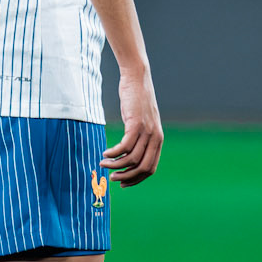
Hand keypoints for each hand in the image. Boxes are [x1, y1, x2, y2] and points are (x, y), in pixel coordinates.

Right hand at [102, 65, 162, 186]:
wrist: (137, 78)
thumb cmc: (136, 100)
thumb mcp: (142, 122)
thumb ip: (140, 137)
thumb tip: (128, 153)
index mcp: (158, 140)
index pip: (150, 168)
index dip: (136, 179)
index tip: (123, 183)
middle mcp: (155, 138)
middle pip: (143, 168)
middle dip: (126, 177)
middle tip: (112, 177)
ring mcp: (147, 131)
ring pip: (132, 159)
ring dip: (116, 165)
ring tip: (103, 163)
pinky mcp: (136, 124)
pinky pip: (125, 146)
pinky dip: (114, 153)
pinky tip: (105, 152)